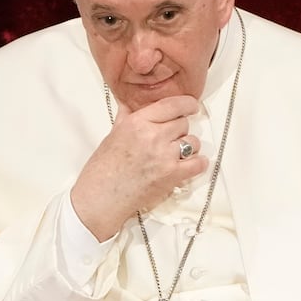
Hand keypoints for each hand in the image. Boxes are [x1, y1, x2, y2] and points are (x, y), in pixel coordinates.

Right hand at [69, 93, 204, 239]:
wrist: (101, 197)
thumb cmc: (103, 169)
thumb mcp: (113, 134)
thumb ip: (126, 117)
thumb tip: (129, 103)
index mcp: (138, 122)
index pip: (172, 104)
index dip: (187, 104)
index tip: (191, 106)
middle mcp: (153, 135)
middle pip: (183, 124)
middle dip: (179, 131)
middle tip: (170, 140)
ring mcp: (164, 156)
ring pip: (192, 142)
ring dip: (188, 147)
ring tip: (178, 154)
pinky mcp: (172, 175)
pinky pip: (198, 164)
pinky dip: (199, 164)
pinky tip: (194, 164)